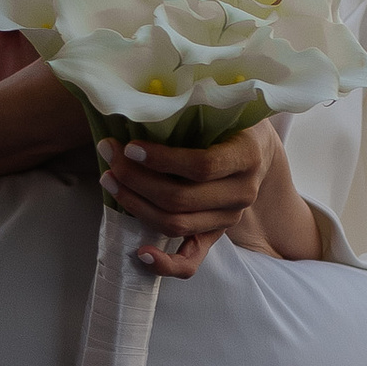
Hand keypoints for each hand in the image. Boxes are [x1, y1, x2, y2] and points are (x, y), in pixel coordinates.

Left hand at [98, 120, 319, 275]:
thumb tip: (145, 101)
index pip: (201, 165)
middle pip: (180, 198)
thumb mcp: (223, 105)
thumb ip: (195, 106)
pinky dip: (164, 264)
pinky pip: (191, 261)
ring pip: (176, 224)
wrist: (256, 151)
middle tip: (109, 157)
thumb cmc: (230, 122)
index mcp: (248, 155)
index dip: (161, 160)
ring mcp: (229, 217)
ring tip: (109, 181)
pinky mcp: (216, 235)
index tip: (129, 147)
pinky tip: (139, 253)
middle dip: (136, 179)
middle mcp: (242, 191)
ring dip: (135, 205)